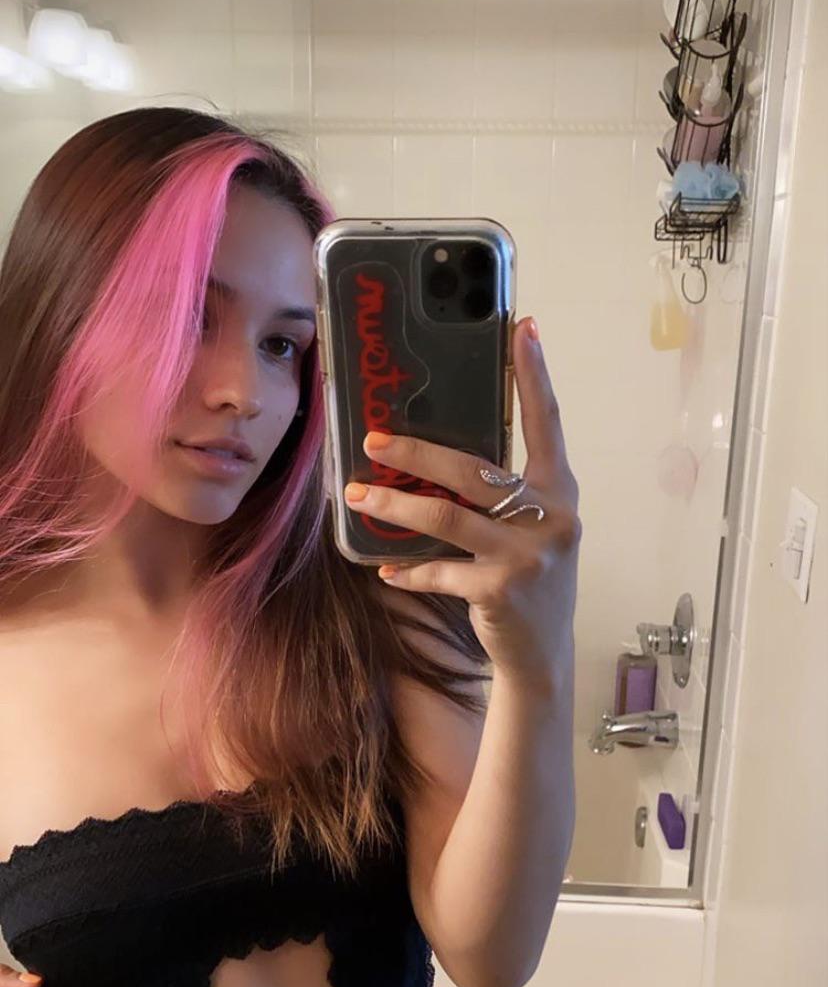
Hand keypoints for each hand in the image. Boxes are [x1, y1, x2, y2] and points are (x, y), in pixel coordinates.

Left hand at [344, 316, 580, 689]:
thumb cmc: (529, 582)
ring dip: (396, 507)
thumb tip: (435, 454)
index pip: (547, 423)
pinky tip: (383, 569)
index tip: (522, 328)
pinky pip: (440, 571)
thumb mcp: (530, 530)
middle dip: (418, 452)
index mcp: (559, 492)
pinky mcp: (501, 592)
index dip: (535, 377)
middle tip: (373, 440)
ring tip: (357, 497)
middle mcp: (551, 518)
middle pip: (475, 470)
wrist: (543, 657)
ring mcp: (528, 557)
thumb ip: (502, 493)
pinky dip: (408, 570)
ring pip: (449, 518)